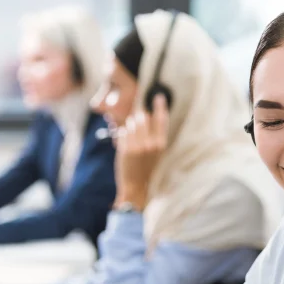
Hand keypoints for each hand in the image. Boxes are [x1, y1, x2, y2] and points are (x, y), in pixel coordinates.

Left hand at [114, 93, 169, 210]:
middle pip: (143, 118)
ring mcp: (138, 146)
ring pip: (131, 124)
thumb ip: (154, 136)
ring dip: (129, 127)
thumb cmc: (146, 168)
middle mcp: (150, 143)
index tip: (158, 97)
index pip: (161, 120)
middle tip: (136, 127)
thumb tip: (146, 116)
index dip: (160, 107)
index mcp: (161, 144)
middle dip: (138, 119)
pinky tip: (125, 145)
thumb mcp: (156, 153)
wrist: (135, 186)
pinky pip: (122, 132)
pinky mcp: (126, 149)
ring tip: (131, 138)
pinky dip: (122, 135)